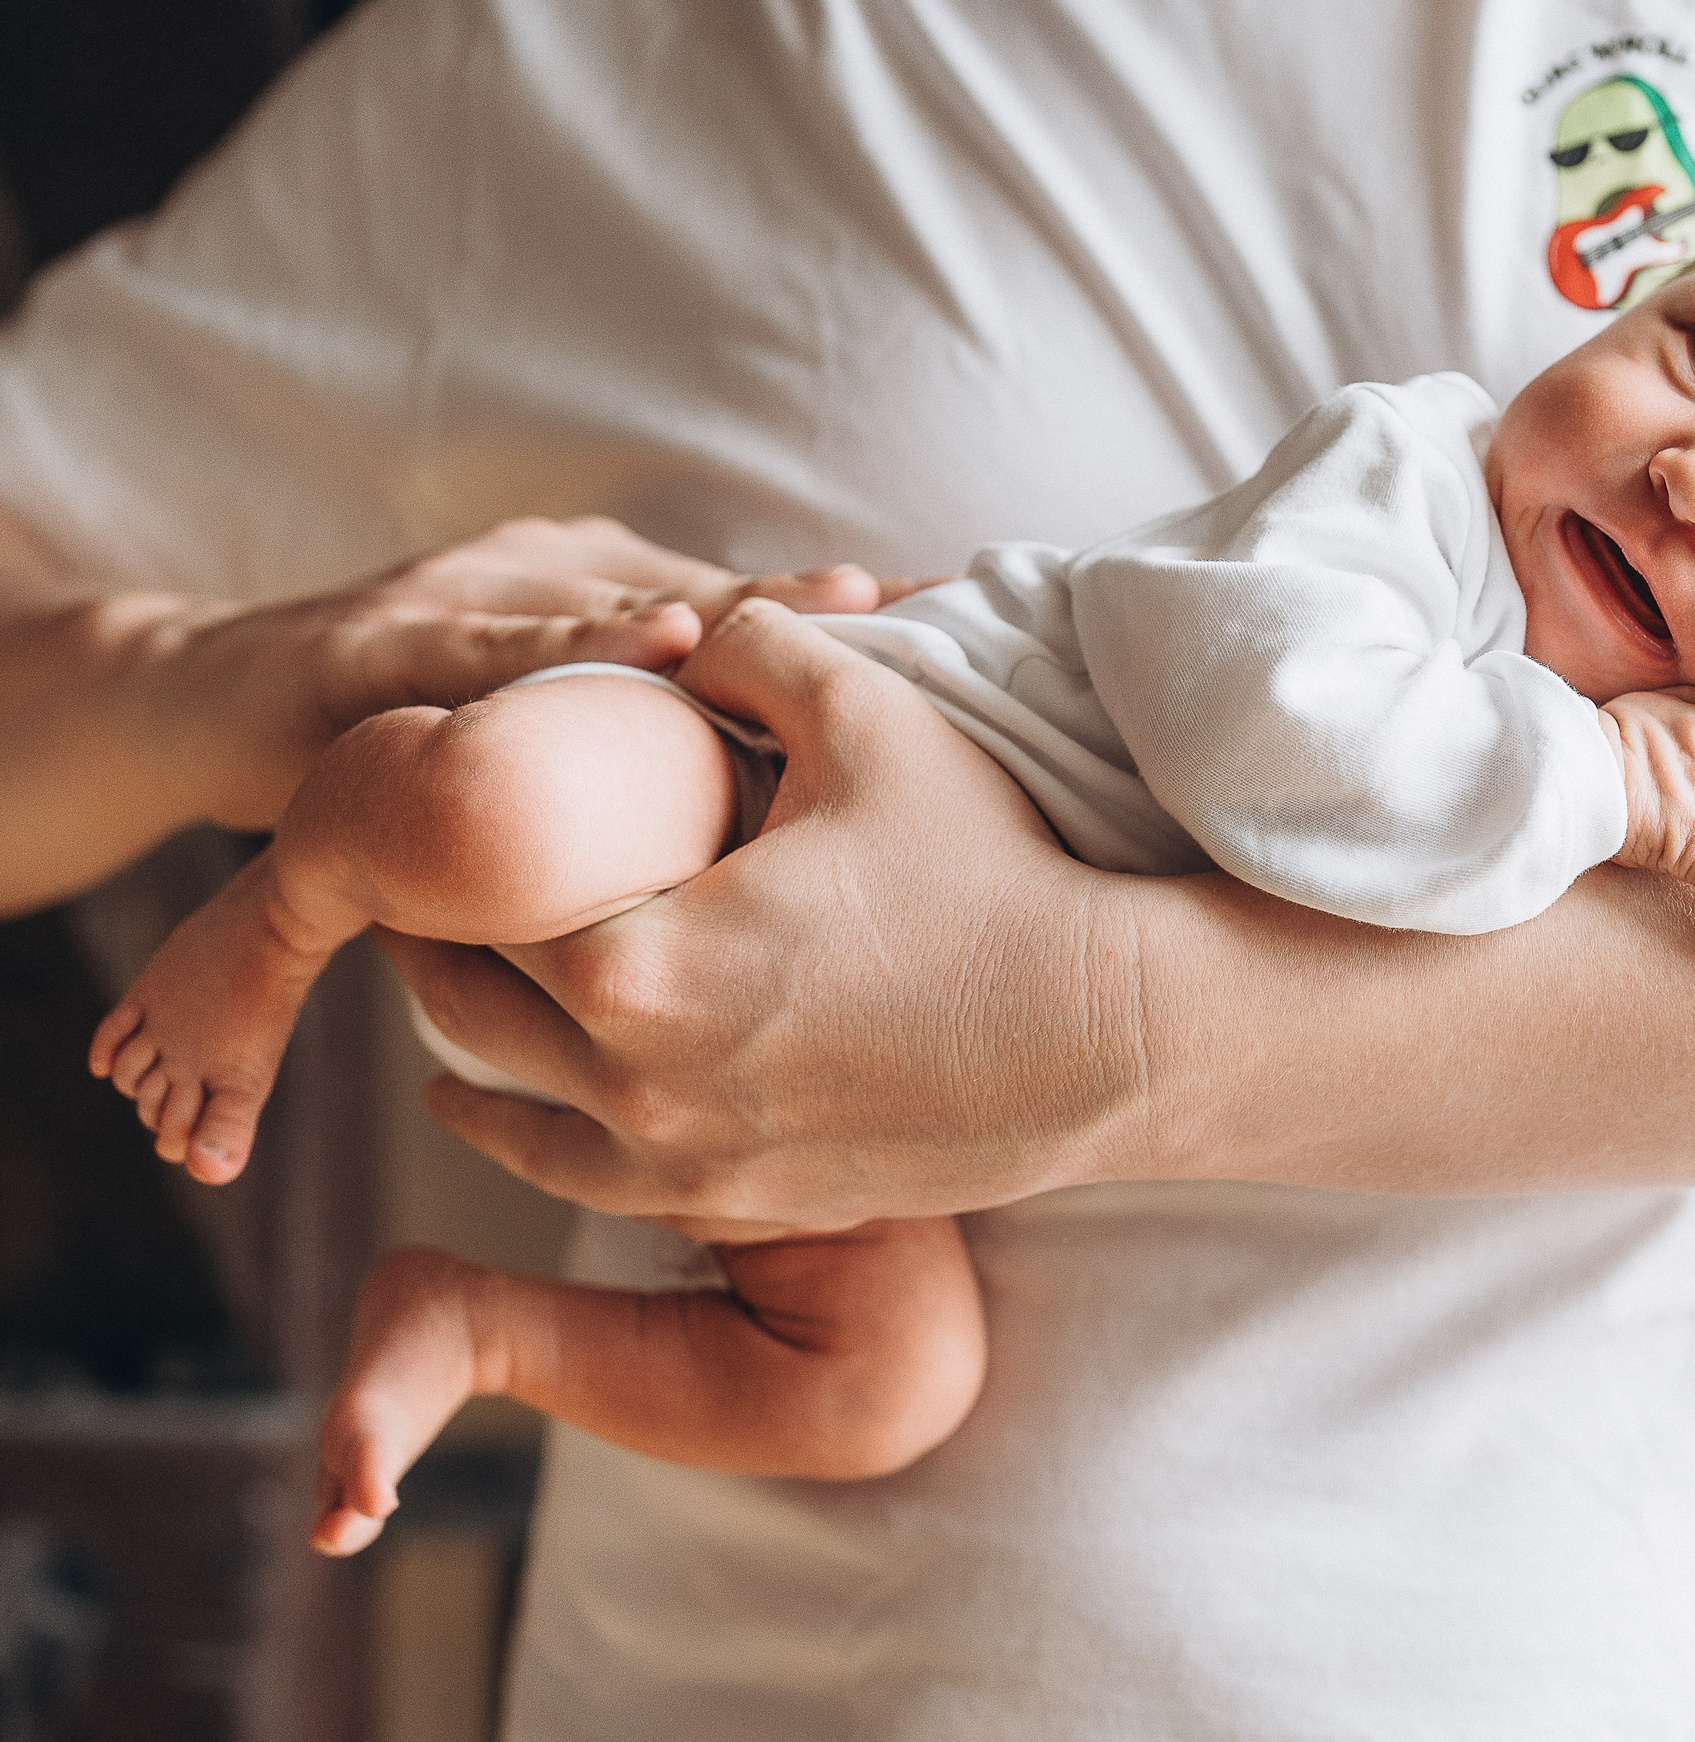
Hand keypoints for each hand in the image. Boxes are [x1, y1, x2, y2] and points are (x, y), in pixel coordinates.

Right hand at [153, 517, 879, 828]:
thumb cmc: (408, 723)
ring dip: (739, 610)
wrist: (202, 705)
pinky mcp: (378, 649)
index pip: (747, 616)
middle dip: (819, 605)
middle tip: (939, 610)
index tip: (967, 619)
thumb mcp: (546, 742)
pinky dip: (572, 648)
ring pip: (614, 613)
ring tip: (843, 603)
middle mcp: (547, 584)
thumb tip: (785, 794)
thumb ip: (650, 755)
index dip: (849, 621)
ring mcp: (463, 604)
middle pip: (705, 600)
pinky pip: (486, 652)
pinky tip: (661, 645)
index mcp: (601, 606)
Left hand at [395, 599, 1138, 1236]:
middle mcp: (636, 1086)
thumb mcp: (870, 713)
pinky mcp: (749, 1204)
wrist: (1113, 1036)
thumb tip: (692, 636)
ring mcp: (690, 1163)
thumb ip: (752, 644)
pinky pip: (592, 1185)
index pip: (480, 892)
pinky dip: (537, 1139)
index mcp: (635, 961)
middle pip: (470, 1006)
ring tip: (454, 985)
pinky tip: (518, 1107)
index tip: (443, 794)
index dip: (454, 835)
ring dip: (470, 1046)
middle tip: (436, 879)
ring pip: (514, 1111)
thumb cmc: (994, 869)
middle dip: (443, 936)